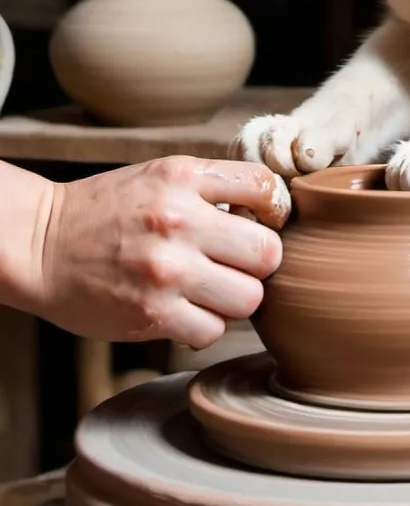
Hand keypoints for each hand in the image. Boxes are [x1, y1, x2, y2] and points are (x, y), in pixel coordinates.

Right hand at [28, 156, 289, 348]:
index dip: (274, 209)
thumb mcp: (162, 175)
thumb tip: (273, 209)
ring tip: (212, 288)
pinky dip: (206, 325)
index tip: (262, 221)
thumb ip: (214, 186)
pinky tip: (187, 310)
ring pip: (248, 298)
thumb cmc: (109, 210)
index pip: (265, 187)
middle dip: (261, 261)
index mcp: (184, 178)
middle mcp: (178, 221)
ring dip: (236, 298)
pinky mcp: (151, 314)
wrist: (40, 245)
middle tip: (238, 263)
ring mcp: (166, 270)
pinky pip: (212, 330)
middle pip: (269, 253)